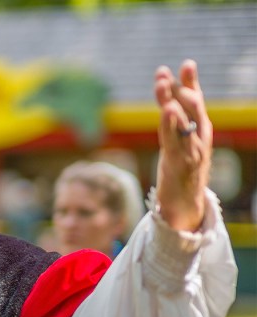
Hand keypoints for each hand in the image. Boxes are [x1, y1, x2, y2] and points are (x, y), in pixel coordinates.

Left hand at [154, 59, 212, 231]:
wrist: (186, 205)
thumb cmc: (181, 171)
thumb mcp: (177, 144)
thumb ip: (172, 123)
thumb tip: (168, 101)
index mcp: (200, 131)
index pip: (195, 102)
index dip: (190, 82)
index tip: (185, 64)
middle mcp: (199, 138)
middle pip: (192, 108)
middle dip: (181, 89)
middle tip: (167, 73)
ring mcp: (192, 151)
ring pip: (184, 123)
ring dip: (173, 103)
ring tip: (163, 87)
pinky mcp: (182, 164)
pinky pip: (176, 141)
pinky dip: (172, 125)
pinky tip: (167, 111)